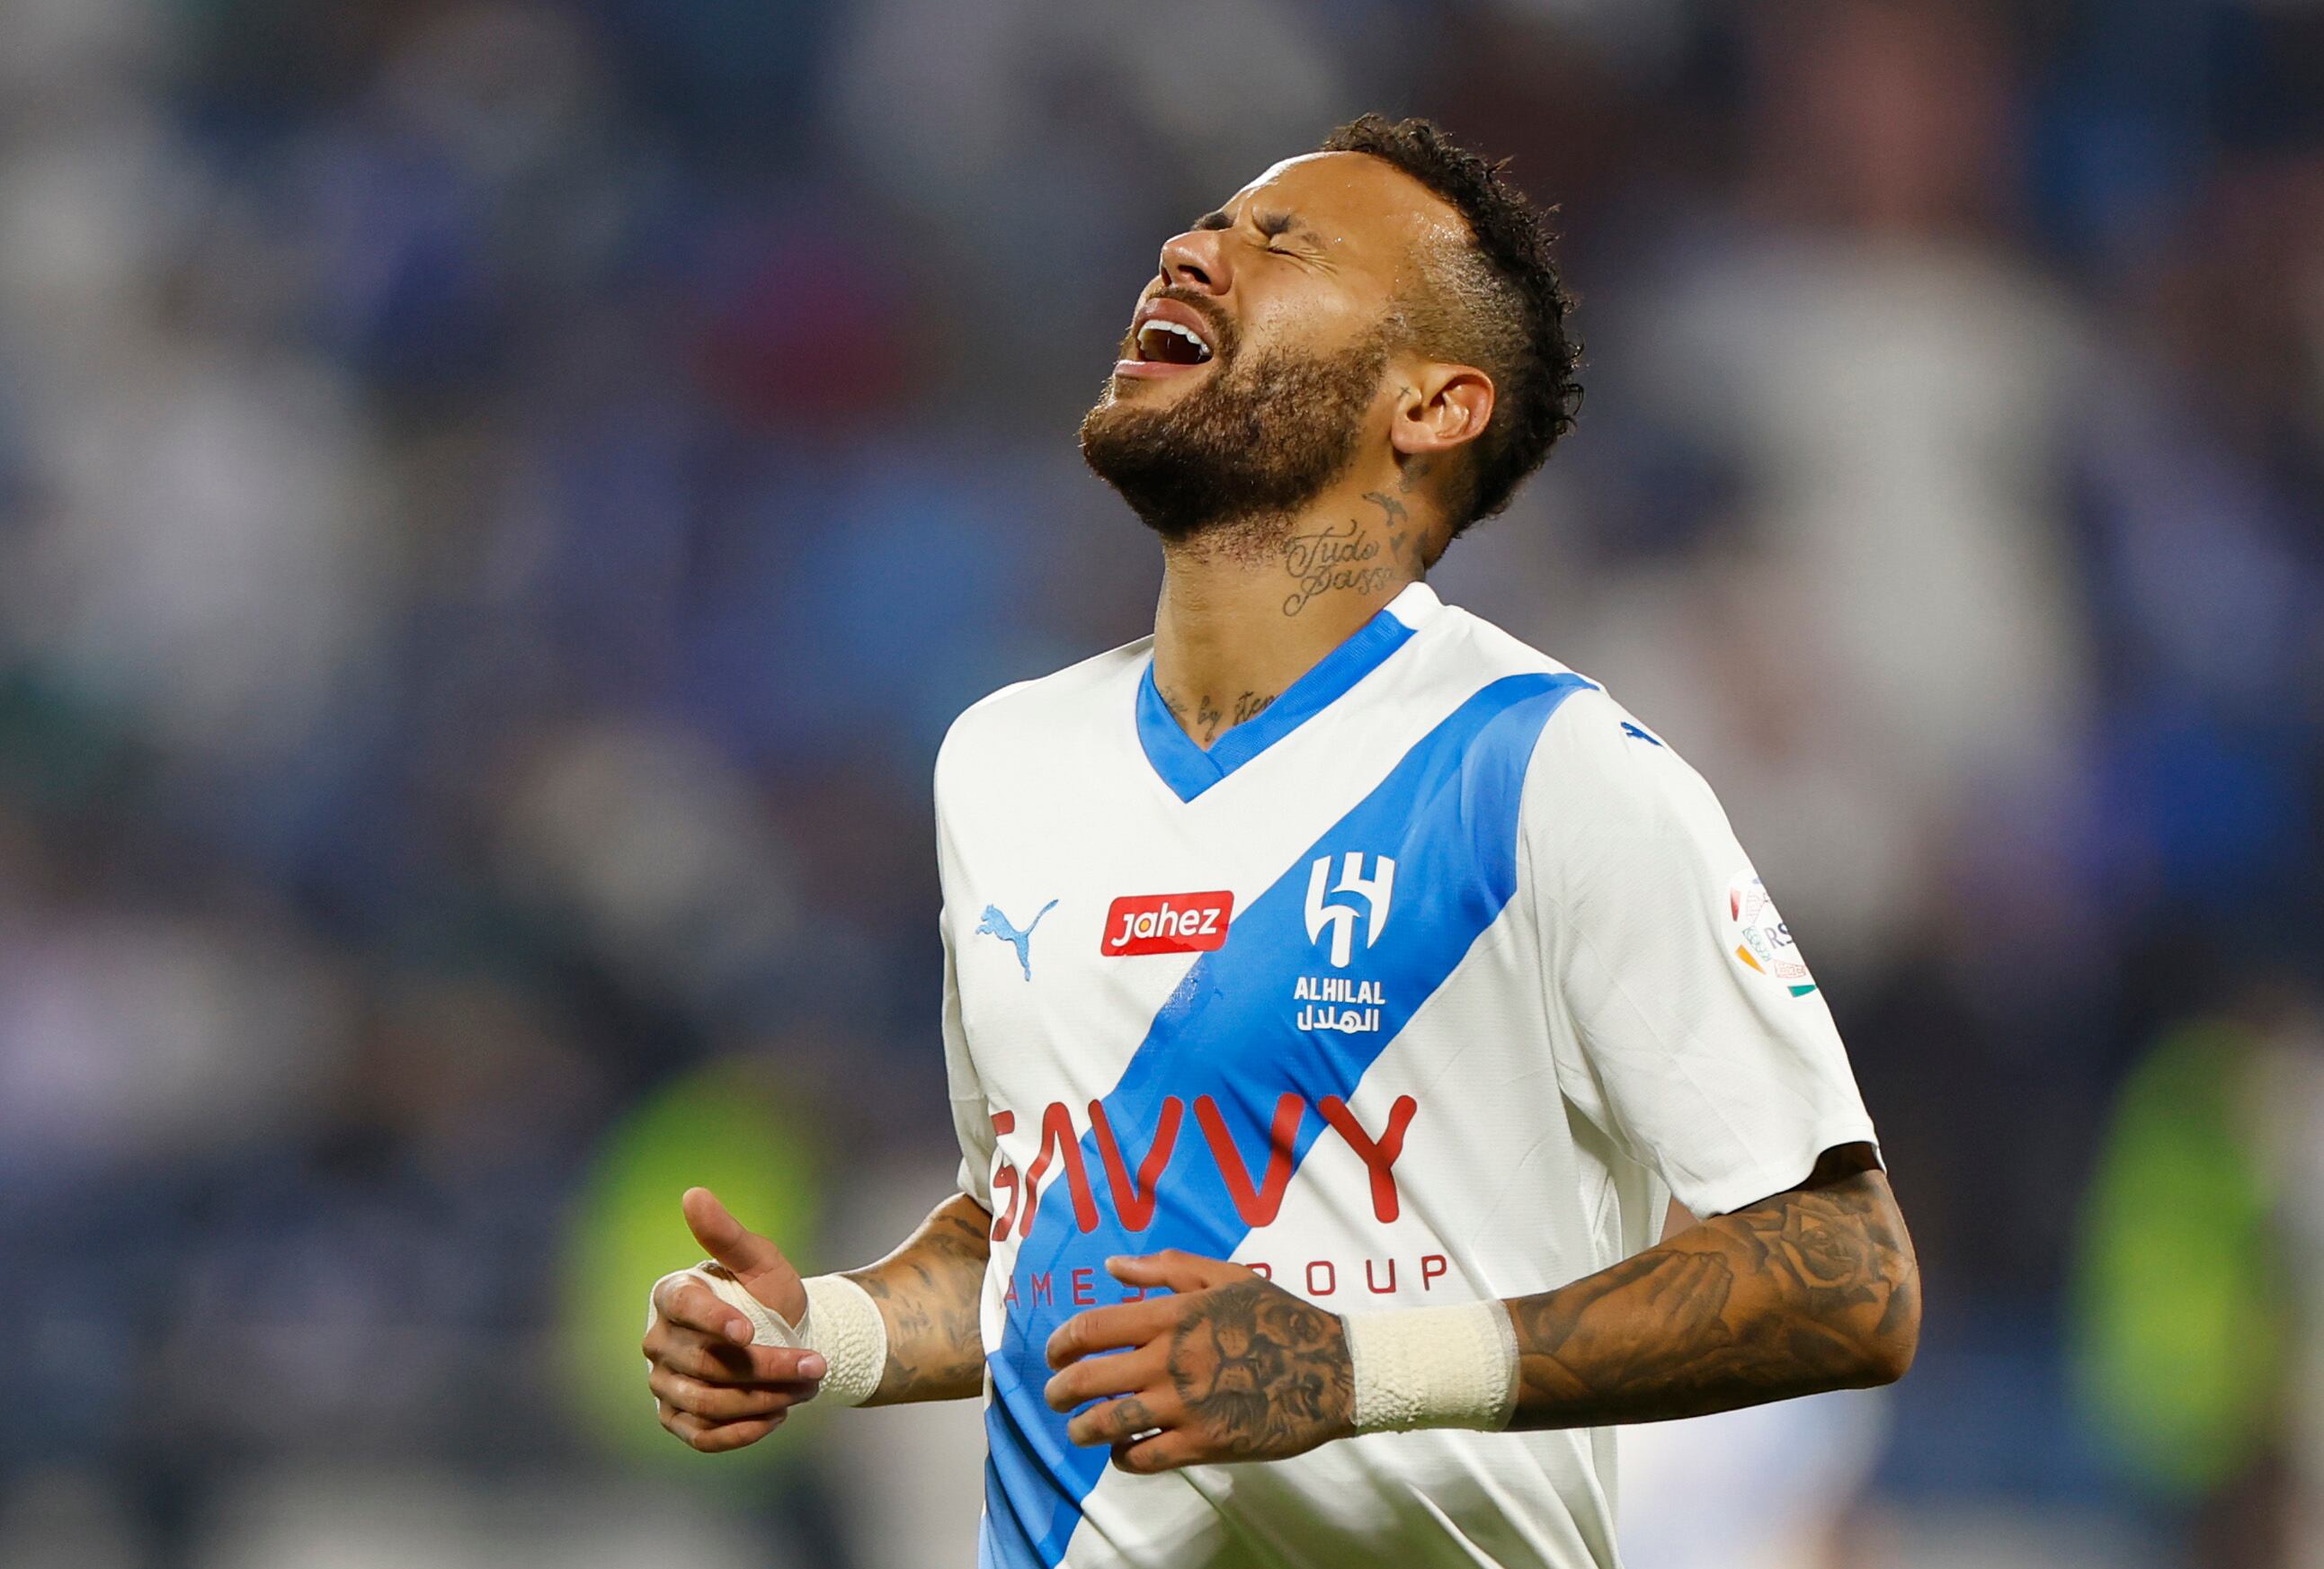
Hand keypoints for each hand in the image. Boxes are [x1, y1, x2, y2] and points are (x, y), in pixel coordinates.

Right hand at [642, 1186, 822, 1451]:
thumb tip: (693, 1194)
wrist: (784, 1338)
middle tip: (816, 1365)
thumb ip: (728, 1234)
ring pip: (709, 1402)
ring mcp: (662, 1383)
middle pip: (707, 1364)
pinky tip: (779, 1416)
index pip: (683, 1309)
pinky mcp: (676, 1419)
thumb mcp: (760, 1260)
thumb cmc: (770, 1293)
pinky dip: (744, 1431)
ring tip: (807, 1387)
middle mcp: (657, 1341)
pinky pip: (703, 1436)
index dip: (714, 1321)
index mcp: (671, 1294)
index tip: (750, 1333)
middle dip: (768, 1367)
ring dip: (764, 1399)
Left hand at [1042, 1251, 1353, 1473]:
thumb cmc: (1278, 1318)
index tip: (1052, 1354)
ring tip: (1080, 1429)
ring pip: (1108, 1422)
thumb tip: (1112, 1264)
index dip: (1059, 1343)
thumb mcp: (1228, 1277)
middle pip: (1087, 1378)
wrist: (1332, 1370)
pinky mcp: (1205, 1443)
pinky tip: (1124, 1451)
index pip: (1092, 1327)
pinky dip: (1123, 1457)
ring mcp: (1186, 1404)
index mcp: (1174, 1315)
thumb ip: (1168, 1269)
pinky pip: (1144, 1456)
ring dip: (1083, 1429)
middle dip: (1058, 1391)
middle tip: (1055, 1397)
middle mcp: (1171, 1360)